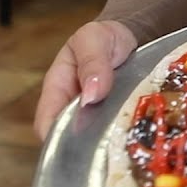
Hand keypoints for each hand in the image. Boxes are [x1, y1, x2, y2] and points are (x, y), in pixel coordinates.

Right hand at [34, 20, 138, 139]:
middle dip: (87, 148)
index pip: (47, 123)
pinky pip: (116, 135)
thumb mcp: (94, 39)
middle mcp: (73, 108)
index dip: (56, 140)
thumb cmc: (102, 37)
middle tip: (110, 150)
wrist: (128, 36)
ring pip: (95, 141)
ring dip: (109, 144)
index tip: (77, 148)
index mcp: (57, 89)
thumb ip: (92, 63)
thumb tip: (90, 96)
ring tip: (127, 145)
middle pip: (71, 139)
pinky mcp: (114, 120)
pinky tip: (139, 138)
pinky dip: (125, 137)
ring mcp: (95, 117)